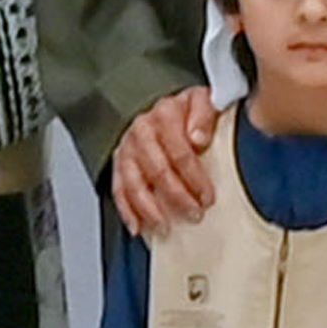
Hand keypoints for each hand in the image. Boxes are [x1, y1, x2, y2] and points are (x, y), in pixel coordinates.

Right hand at [107, 87, 223, 238]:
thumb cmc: (188, 111)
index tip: (208, 196)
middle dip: (177, 197)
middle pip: (158, 171)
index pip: (180, 151)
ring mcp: (128, 148)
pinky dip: (127, 211)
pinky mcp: (119, 163)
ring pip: (135, 184)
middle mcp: (143, 130)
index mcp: (165, 114)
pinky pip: (118, 190)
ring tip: (167, 226)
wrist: (166, 108)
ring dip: (151, 209)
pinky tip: (138, 226)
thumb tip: (199, 138)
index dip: (195, 177)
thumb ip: (205, 113)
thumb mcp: (204, 101)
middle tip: (194, 213)